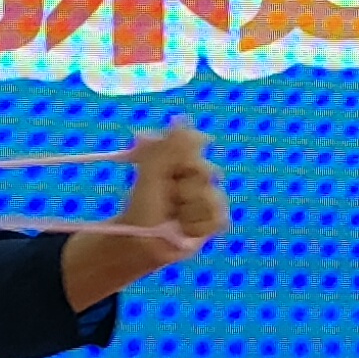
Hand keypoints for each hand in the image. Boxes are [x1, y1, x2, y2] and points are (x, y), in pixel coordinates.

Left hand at [110, 120, 226, 267]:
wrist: (141, 239)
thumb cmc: (142, 204)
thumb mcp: (151, 171)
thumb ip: (167, 146)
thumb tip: (181, 117)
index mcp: (185, 159)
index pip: (198, 146)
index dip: (183, 161)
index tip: (169, 172)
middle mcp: (201, 176)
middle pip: (208, 172)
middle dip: (183, 188)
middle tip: (167, 197)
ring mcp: (210, 198)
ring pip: (212, 198)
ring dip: (187, 209)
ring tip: (174, 216)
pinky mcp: (215, 221)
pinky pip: (217, 218)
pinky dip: (195, 225)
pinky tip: (184, 228)